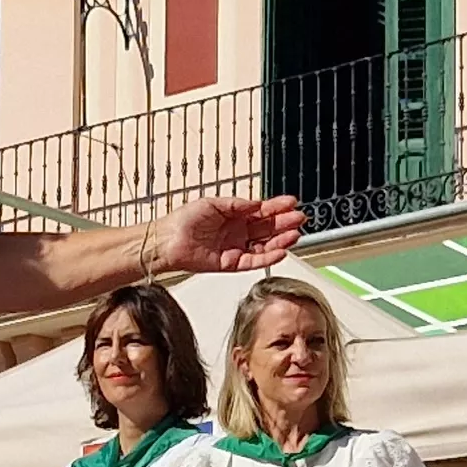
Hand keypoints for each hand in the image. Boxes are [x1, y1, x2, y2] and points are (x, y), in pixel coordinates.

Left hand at [150, 195, 308, 275]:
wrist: (167, 241)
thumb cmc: (183, 221)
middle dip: (284, 223)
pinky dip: (268, 257)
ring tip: (294, 234)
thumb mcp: (213, 203)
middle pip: (267, 228)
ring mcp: (235, 248)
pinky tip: (280, 251)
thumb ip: (237, 204)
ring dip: (280, 240)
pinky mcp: (230, 264)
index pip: (261, 212)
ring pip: (264, 245)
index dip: (277, 207)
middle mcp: (237, 232)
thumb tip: (257, 203)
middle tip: (299, 218)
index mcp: (233, 216)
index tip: (291, 203)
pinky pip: (253, 261)